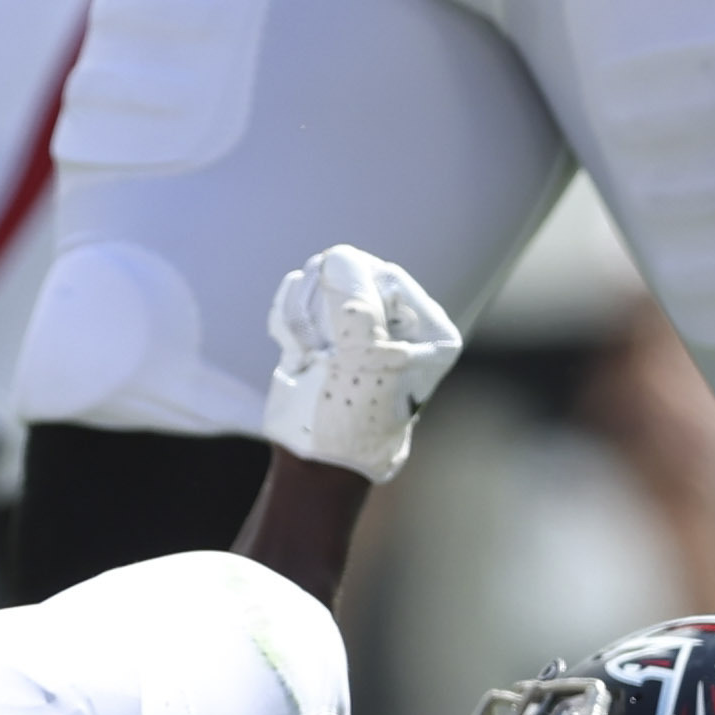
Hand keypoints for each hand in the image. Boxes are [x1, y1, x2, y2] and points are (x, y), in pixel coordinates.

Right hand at [263, 245, 462, 483]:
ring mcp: (355, 327)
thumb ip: (356, 303)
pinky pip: (296, 300)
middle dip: (323, 305)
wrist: (316, 459)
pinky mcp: (321, 334)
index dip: (352, 291)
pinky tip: (296, 356)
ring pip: (317, 284)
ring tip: (309, 355)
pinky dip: (287, 324)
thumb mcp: (366, 360)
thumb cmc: (355, 417)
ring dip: (302, 318)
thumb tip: (337, 254)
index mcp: (427, 330)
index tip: (336, 326)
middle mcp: (395, 324)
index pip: (385, 276)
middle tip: (321, 346)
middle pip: (348, 274)